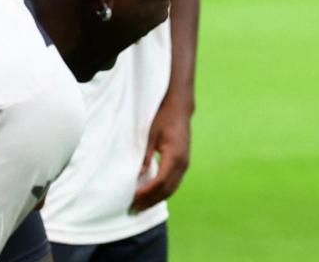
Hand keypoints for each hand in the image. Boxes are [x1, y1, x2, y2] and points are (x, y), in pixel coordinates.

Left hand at [130, 98, 191, 212]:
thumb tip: (140, 175)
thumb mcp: (150, 135)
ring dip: (156, 199)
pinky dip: (162, 192)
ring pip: (171, 189)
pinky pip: (173, 183)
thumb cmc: (163, 119)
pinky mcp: (183, 164)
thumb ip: (146, 156)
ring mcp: (185, 164)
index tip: (134, 198)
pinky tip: (152, 196)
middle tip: (134, 208)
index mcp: (174, 156)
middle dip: (150, 200)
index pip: (160, 181)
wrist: (180, 109)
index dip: (147, 192)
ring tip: (141, 206)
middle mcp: (182, 163)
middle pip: (167, 189)